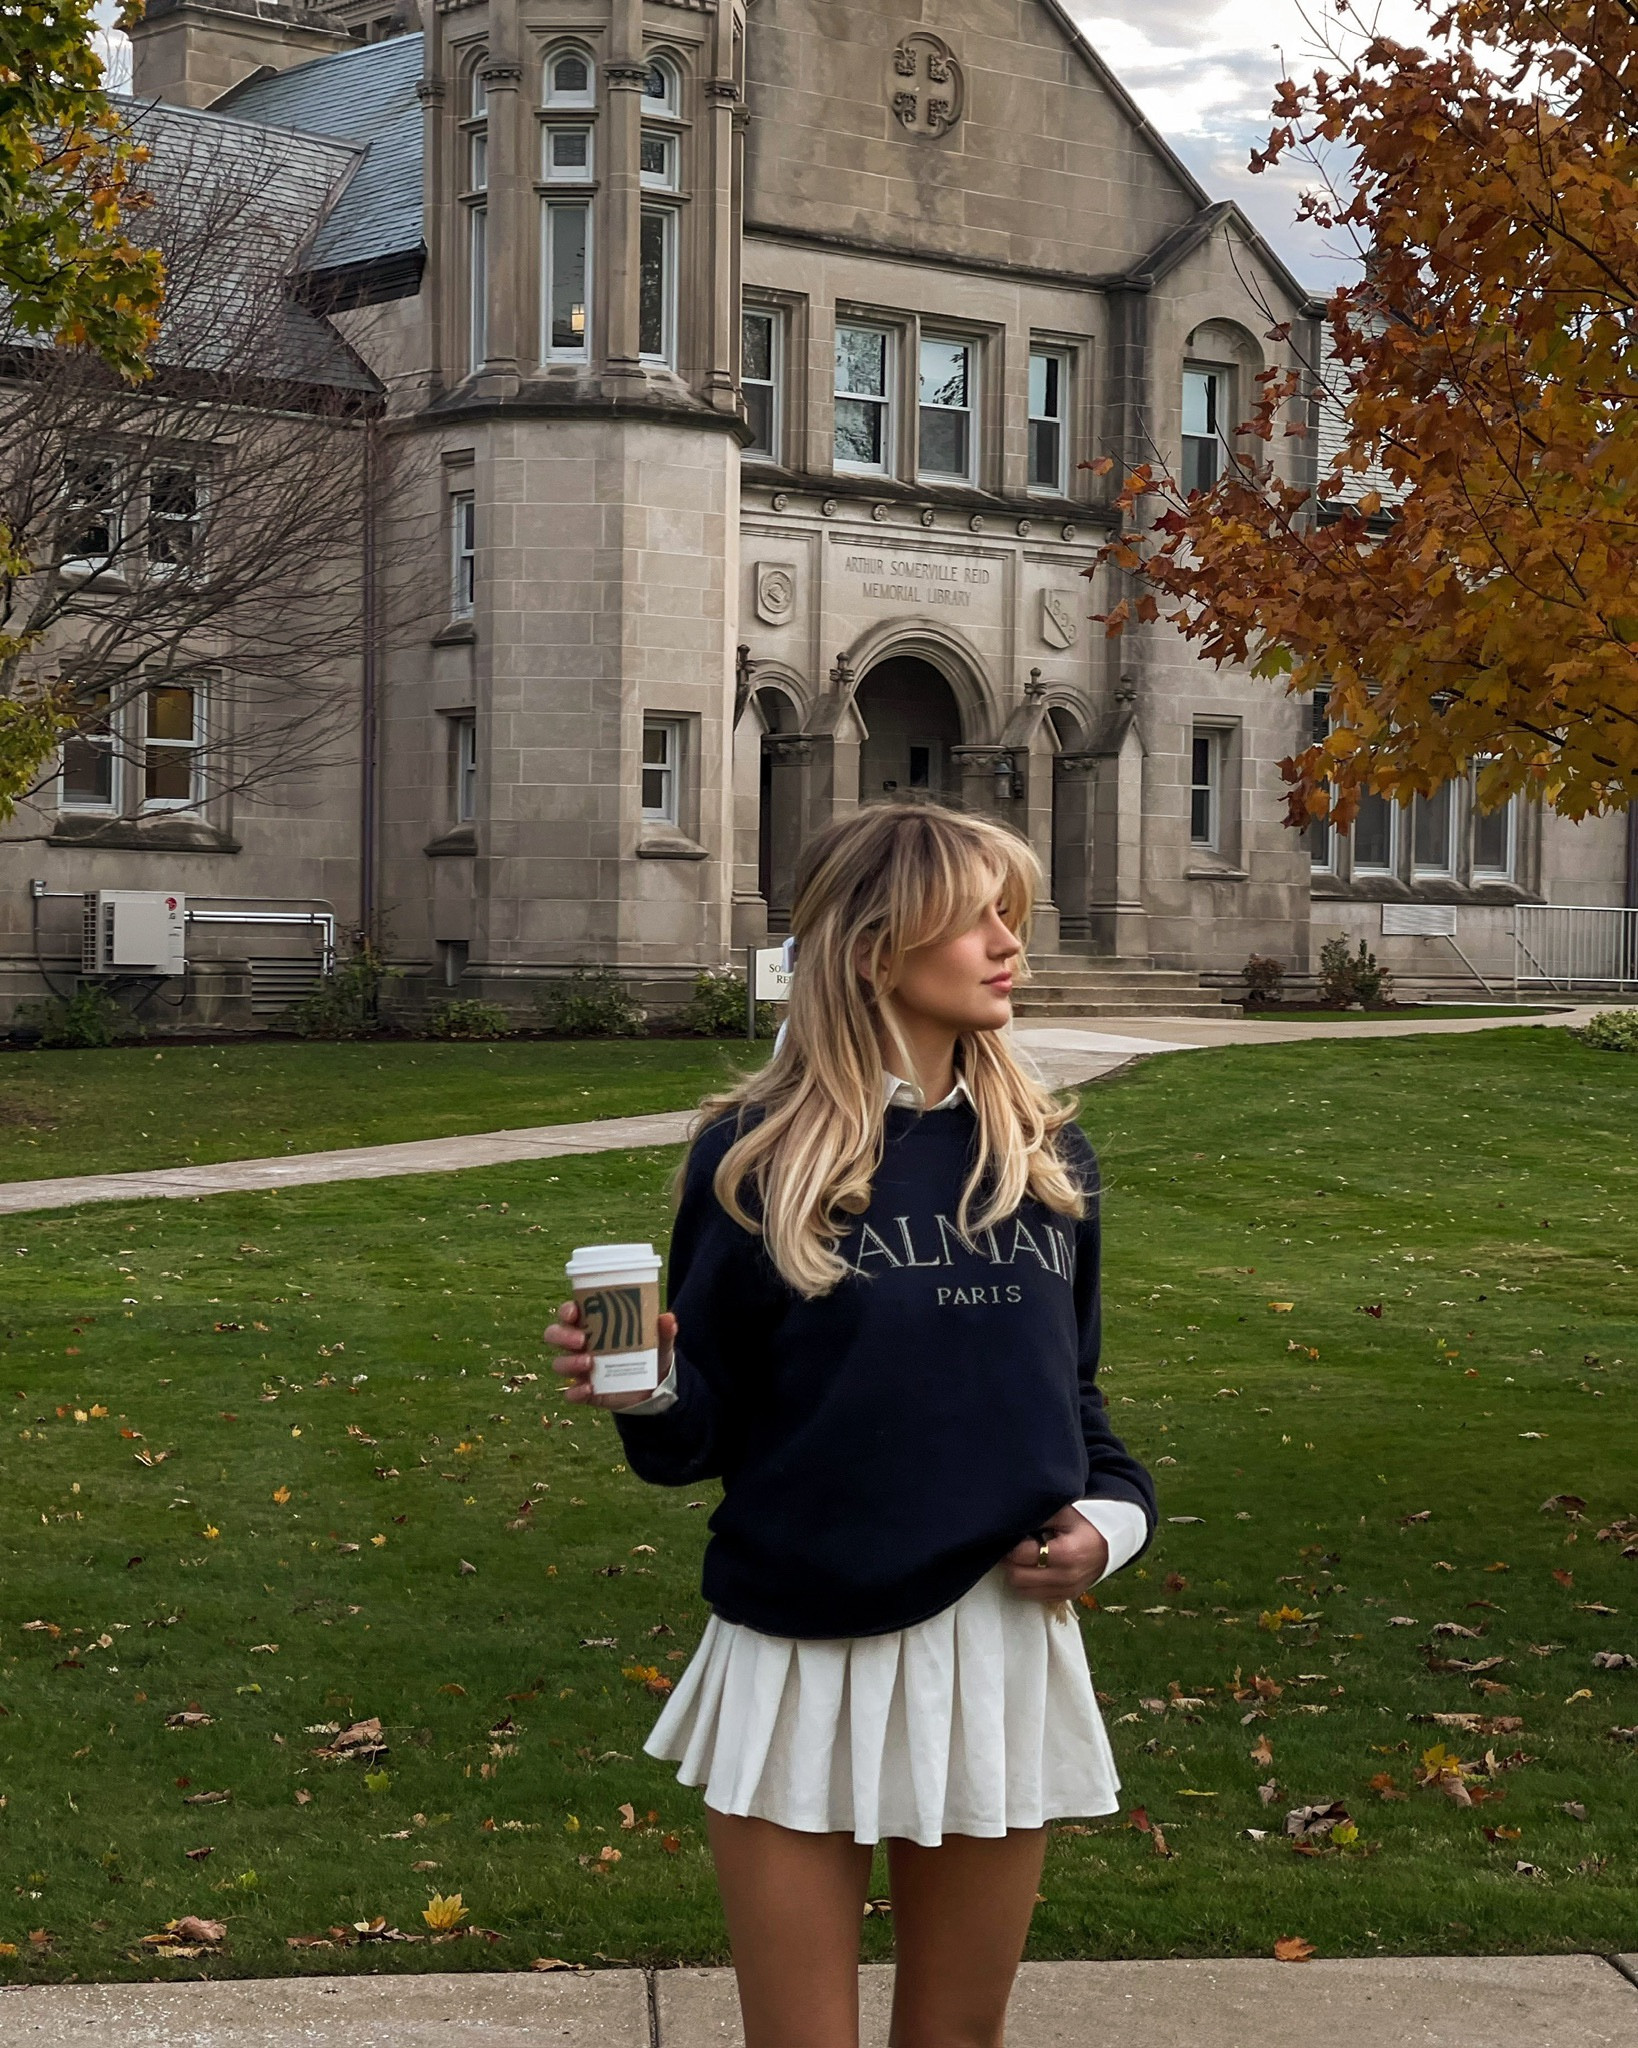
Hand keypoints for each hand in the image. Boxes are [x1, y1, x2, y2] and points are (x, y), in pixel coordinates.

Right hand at [544, 1298, 677, 1410]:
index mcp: (593, 1325)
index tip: (574, 1312)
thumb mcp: (659, 1341)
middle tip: (581, 1339)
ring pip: (559, 1363)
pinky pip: (570, 1393)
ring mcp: (580, 1368)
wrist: (654, 1388)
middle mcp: (581, 1345)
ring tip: (589, 1362)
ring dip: (569, 1362)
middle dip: (562, 1336)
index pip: (569, 1312)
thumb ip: (664, 1330)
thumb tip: (668, 1318)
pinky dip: (575, 1392)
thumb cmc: (650, 1354)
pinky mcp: (585, 1391)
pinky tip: (589, 1388)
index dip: (566, 1310)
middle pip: (554, 1335)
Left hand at [1003, 1503, 1108, 1603]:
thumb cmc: (1083, 1528)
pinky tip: (1033, 1569)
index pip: (1021, 1555)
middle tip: (1013, 1549)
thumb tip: (1015, 1520)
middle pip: (1018, 1577)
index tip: (1014, 1538)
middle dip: (1011, 1562)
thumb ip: (1040, 1516)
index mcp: (1065, 1554)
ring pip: (1021, 1591)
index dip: (1011, 1546)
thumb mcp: (1064, 1514)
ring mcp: (1064, 1591)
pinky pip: (1033, 1597)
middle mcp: (1065, 1577)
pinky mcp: (1063, 1598)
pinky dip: (1027, 1585)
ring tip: (1023, 1559)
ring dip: (1017, 1575)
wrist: (1107, 1549)